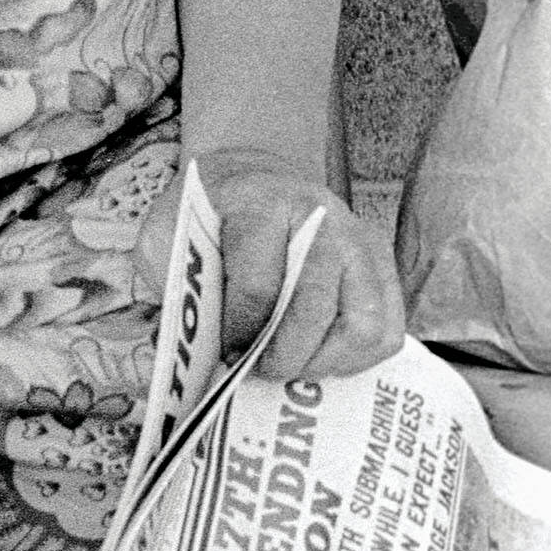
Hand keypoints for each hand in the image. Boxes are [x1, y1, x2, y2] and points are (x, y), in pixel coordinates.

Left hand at [136, 145, 405, 379]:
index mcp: (258, 204)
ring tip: (289, 368)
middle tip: (257, 370)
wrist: (248, 180)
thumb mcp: (164, 243)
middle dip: (282, 356)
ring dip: (323, 361)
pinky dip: (355, 358)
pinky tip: (319, 359)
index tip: (226, 356)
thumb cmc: (204, 223)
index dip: (240, 335)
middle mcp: (319, 217)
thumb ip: (167, 291)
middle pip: (314, 309)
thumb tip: (183, 361)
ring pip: (362, 325)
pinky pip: (386, 329)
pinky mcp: (380, 263)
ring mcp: (358, 239)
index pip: (258, 287)